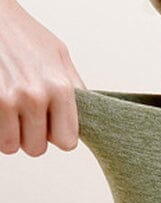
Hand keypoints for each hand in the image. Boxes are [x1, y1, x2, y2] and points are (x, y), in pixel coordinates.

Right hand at [0, 0, 85, 155]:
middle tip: (25, 114)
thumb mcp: (59, 55)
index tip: (50, 124)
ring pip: (12, 146)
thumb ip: (75, 89)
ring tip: (10, 109)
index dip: (57, 135)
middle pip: (37, 149)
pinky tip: (0, 108)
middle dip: (30, 135)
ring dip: (10, 133)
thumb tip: (90, 117)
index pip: (67, 142)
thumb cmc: (21, 33)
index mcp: (59, 88)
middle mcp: (35, 96)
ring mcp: (7, 99)